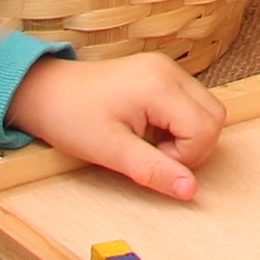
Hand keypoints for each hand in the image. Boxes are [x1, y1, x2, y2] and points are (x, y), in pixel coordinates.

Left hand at [3, 52, 222, 202]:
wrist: (44, 92)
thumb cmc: (70, 118)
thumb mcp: (111, 152)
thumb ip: (155, 170)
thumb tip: (191, 191)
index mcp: (159, 87)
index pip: (205, 129)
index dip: (184, 157)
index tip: (150, 159)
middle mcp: (169, 71)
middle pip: (214, 116)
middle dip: (192, 146)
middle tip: (152, 153)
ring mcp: (166, 68)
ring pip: (207, 108)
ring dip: (187, 134)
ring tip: (150, 142)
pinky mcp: (160, 72)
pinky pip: (190, 101)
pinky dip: (179, 122)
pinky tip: (149, 129)